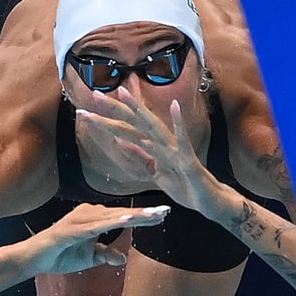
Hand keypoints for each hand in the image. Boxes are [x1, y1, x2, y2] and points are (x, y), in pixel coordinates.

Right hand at [23, 202, 169, 274]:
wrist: (34, 259)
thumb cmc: (60, 256)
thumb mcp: (89, 258)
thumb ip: (105, 255)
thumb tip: (122, 258)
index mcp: (94, 219)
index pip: (123, 218)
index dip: (143, 218)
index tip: (162, 216)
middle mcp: (88, 214)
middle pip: (121, 214)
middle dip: (144, 215)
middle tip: (165, 212)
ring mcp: (80, 220)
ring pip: (112, 218)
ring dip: (133, 217)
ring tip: (153, 216)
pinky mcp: (71, 229)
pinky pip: (96, 226)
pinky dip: (112, 223)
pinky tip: (128, 220)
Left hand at [75, 88, 214, 211]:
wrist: (207, 201)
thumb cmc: (184, 187)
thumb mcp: (155, 172)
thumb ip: (140, 157)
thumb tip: (121, 142)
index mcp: (154, 147)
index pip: (127, 129)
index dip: (108, 119)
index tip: (88, 108)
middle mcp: (163, 143)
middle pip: (133, 123)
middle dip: (113, 110)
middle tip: (92, 95)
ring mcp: (175, 149)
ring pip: (151, 127)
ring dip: (137, 111)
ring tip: (122, 94)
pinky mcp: (188, 159)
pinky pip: (182, 140)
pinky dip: (179, 124)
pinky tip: (175, 107)